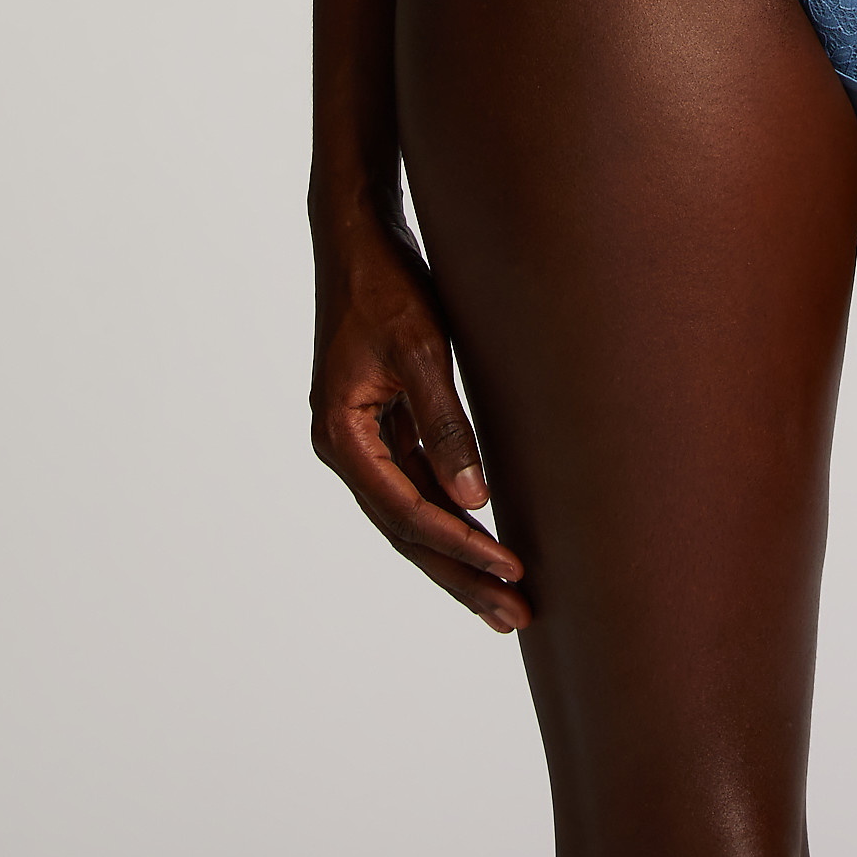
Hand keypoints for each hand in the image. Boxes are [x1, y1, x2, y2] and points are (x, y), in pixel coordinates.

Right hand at [309, 203, 529, 630]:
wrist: (358, 237)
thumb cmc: (386, 284)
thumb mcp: (420, 348)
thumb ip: (445, 423)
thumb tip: (474, 498)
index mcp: (342, 438)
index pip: (409, 512)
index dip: (462, 546)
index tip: (512, 572)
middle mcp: (346, 449)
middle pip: (408, 531)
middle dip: (460, 576)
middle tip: (514, 618)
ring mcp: (363, 440)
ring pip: (413, 515)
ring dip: (458, 555)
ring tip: (506, 600)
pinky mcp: (384, 425)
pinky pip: (418, 484)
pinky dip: (451, 513)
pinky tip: (483, 538)